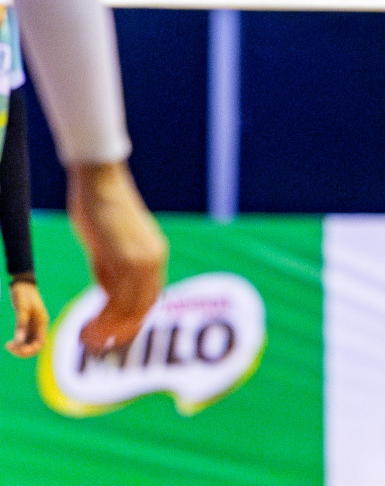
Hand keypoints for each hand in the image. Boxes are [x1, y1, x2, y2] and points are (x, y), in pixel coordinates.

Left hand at [6, 280, 46, 357]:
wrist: (23, 285)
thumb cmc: (24, 294)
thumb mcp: (22, 308)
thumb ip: (21, 324)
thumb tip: (19, 341)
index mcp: (42, 323)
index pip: (40, 344)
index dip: (28, 350)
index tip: (15, 347)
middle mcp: (39, 327)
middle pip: (35, 346)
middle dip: (23, 351)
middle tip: (9, 347)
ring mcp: (33, 326)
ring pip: (29, 344)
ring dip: (20, 348)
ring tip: (8, 345)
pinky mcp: (27, 325)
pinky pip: (25, 339)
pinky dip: (18, 343)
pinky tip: (9, 343)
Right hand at [66, 161, 166, 354]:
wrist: (101, 182)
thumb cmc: (101, 210)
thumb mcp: (109, 248)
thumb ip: (112, 272)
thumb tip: (109, 298)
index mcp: (154, 256)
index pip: (148, 299)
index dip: (131, 322)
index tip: (112, 337)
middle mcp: (154, 260)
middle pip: (142, 308)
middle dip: (121, 332)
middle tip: (97, 346)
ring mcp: (143, 260)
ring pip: (131, 308)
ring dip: (109, 330)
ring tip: (87, 340)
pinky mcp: (126, 258)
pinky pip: (118, 299)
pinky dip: (104, 319)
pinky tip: (87, 327)